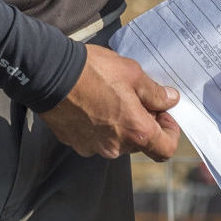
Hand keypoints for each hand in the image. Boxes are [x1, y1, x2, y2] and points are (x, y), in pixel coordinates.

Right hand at [43, 44, 181, 160]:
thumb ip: (155, 92)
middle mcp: (117, 147)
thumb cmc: (94, 72)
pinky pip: (95, 138)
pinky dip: (99, 125)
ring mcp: (94, 148)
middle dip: (142, 122)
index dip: (170, 132)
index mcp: (136, 132)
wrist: (51, 74)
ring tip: (109, 97)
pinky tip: (91, 104)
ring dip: (119, 124)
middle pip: (139, 142)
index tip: (163, 114)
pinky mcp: (76, 143)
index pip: (165, 149)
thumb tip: (170, 100)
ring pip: (117, 140)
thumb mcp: (133, 74)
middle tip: (135, 96)